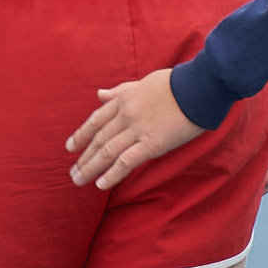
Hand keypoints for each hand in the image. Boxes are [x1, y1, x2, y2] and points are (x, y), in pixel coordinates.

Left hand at [65, 67, 203, 189]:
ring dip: (91, 168)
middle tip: (72, 173)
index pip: (96, 120)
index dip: (81, 135)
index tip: (70, 147)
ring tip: (79, 181)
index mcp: (123, 99)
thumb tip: (99, 93)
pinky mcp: (152, 144)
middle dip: (83, 157)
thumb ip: (119, 90)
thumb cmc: (174, 84)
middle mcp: (125, 115)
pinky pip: (126, 161)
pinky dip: (112, 174)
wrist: (197, 88)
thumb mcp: (141, 82)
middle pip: (98, 139)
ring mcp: (137, 130)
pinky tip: (101, 184)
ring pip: (107, 152)